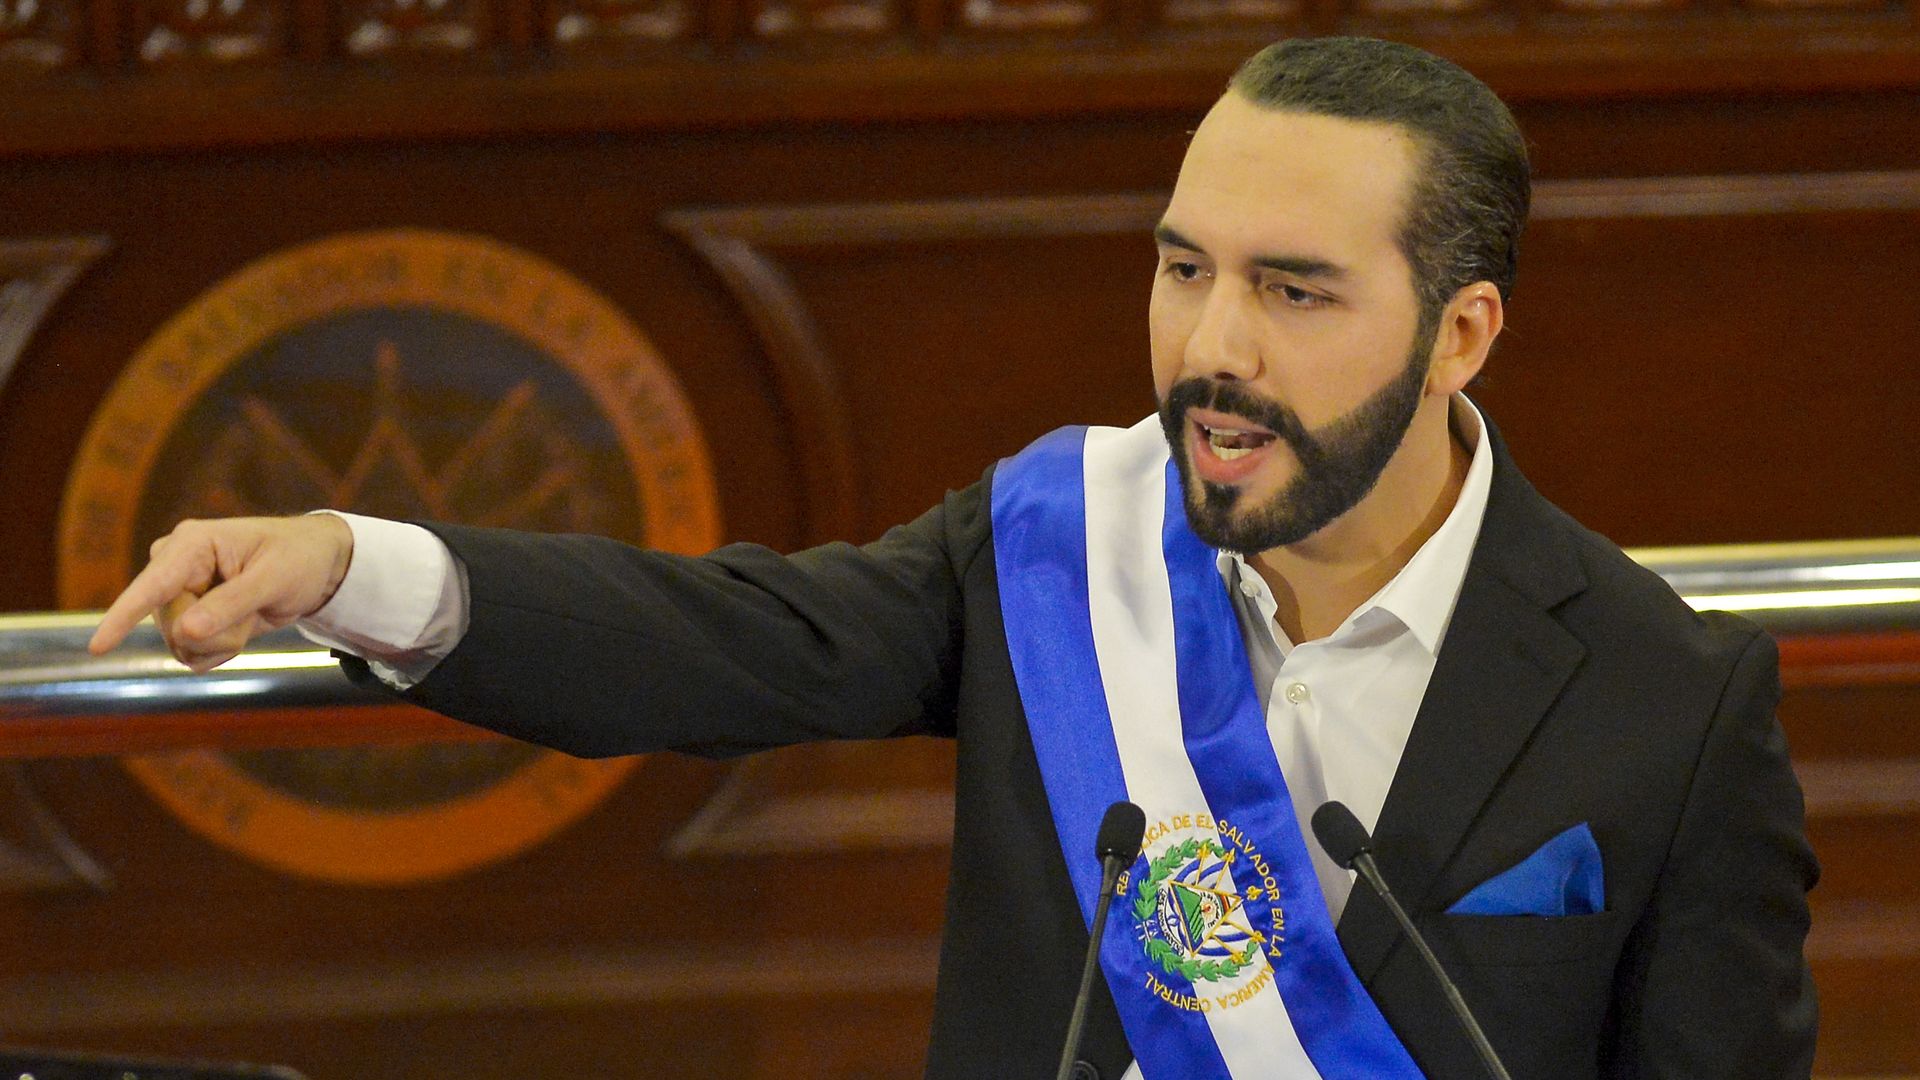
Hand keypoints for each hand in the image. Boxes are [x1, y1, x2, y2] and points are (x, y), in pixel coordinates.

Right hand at [89, 514, 355, 671]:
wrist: (314, 566)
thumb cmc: (297, 559)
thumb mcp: (274, 579)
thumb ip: (231, 603)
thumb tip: (185, 632)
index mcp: (191, 545)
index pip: (151, 585)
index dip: (123, 617)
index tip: (98, 647)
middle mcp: (173, 568)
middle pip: (173, 626)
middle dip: (216, 634)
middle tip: (253, 612)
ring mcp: (176, 594)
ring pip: (180, 644)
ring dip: (221, 643)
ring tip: (248, 616)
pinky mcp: (185, 617)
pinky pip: (189, 653)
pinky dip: (218, 651)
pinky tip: (238, 630)